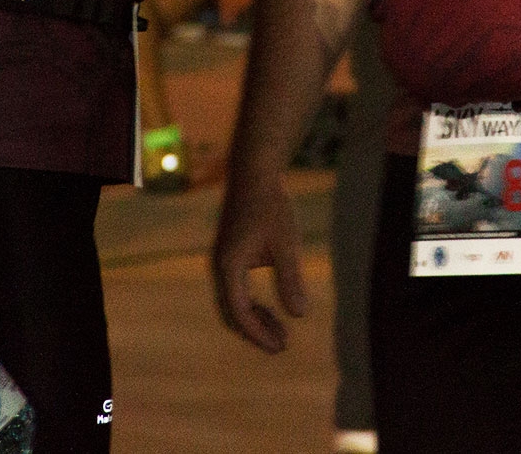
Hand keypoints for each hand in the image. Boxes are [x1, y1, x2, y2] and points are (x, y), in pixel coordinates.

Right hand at [211, 166, 308, 353]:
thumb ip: (290, 278)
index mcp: (228, 266)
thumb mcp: (286, 243)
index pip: (240, 313)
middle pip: (230, 313)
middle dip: (254, 332)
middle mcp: (220, 267)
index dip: (259, 334)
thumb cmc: (272, 206)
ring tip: (281, 331)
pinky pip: (235, 291)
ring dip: (254, 319)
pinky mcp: (229, 254)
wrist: (254, 173)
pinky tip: (272, 307)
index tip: (281, 347)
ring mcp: (222, 261)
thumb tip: (300, 315)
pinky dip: (251, 305)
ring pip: (232, 303)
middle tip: (282, 345)